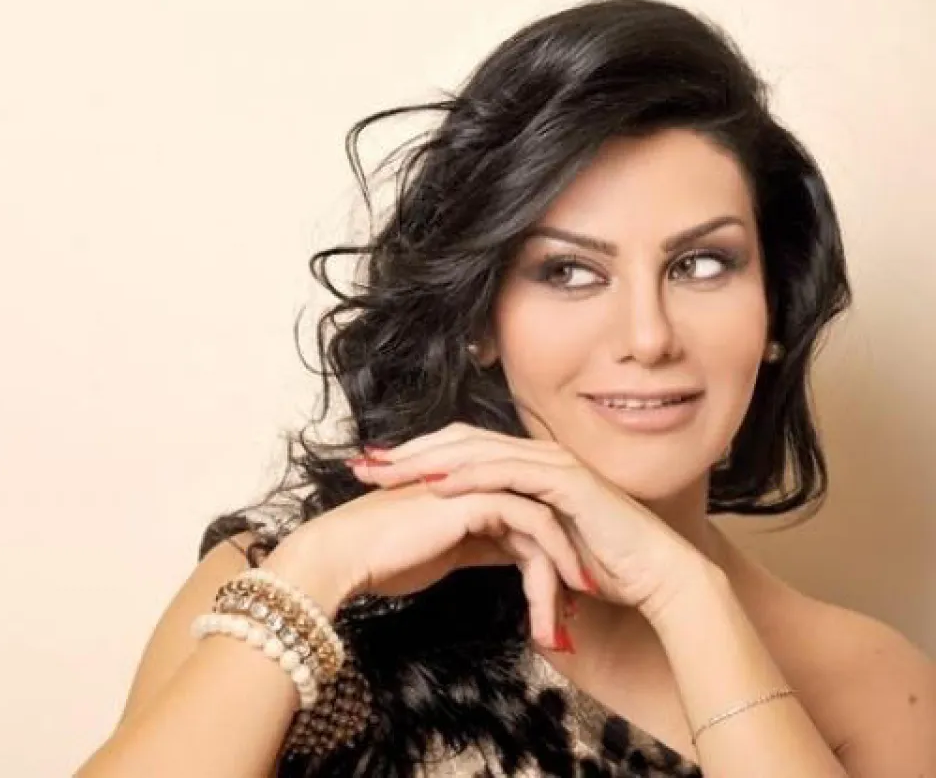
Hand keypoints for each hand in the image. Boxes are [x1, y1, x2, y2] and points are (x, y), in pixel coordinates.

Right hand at [276, 476, 593, 650]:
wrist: (344, 554)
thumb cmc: (378, 558)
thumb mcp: (440, 552)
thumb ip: (475, 544)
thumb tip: (508, 557)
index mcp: (468, 488)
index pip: (525, 515)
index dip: (547, 554)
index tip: (561, 596)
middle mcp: (478, 480)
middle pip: (541, 517)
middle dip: (565, 563)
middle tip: (579, 605)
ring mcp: (479, 483)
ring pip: (544, 523)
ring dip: (562, 572)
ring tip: (567, 618)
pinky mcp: (478, 498)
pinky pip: (535, 528)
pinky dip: (552, 565)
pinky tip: (555, 601)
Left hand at [347, 423, 709, 625]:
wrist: (654, 576)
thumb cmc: (600, 563)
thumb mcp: (537, 543)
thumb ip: (505, 531)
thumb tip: (468, 539)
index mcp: (525, 464)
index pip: (459, 451)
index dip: (413, 457)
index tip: (371, 472)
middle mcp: (536, 454)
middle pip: (458, 441)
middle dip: (407, 452)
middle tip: (363, 465)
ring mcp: (552, 463)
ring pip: (477, 451)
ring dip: (427, 460)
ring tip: (386, 473)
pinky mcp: (567, 481)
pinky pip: (509, 472)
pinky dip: (471, 475)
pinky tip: (436, 484)